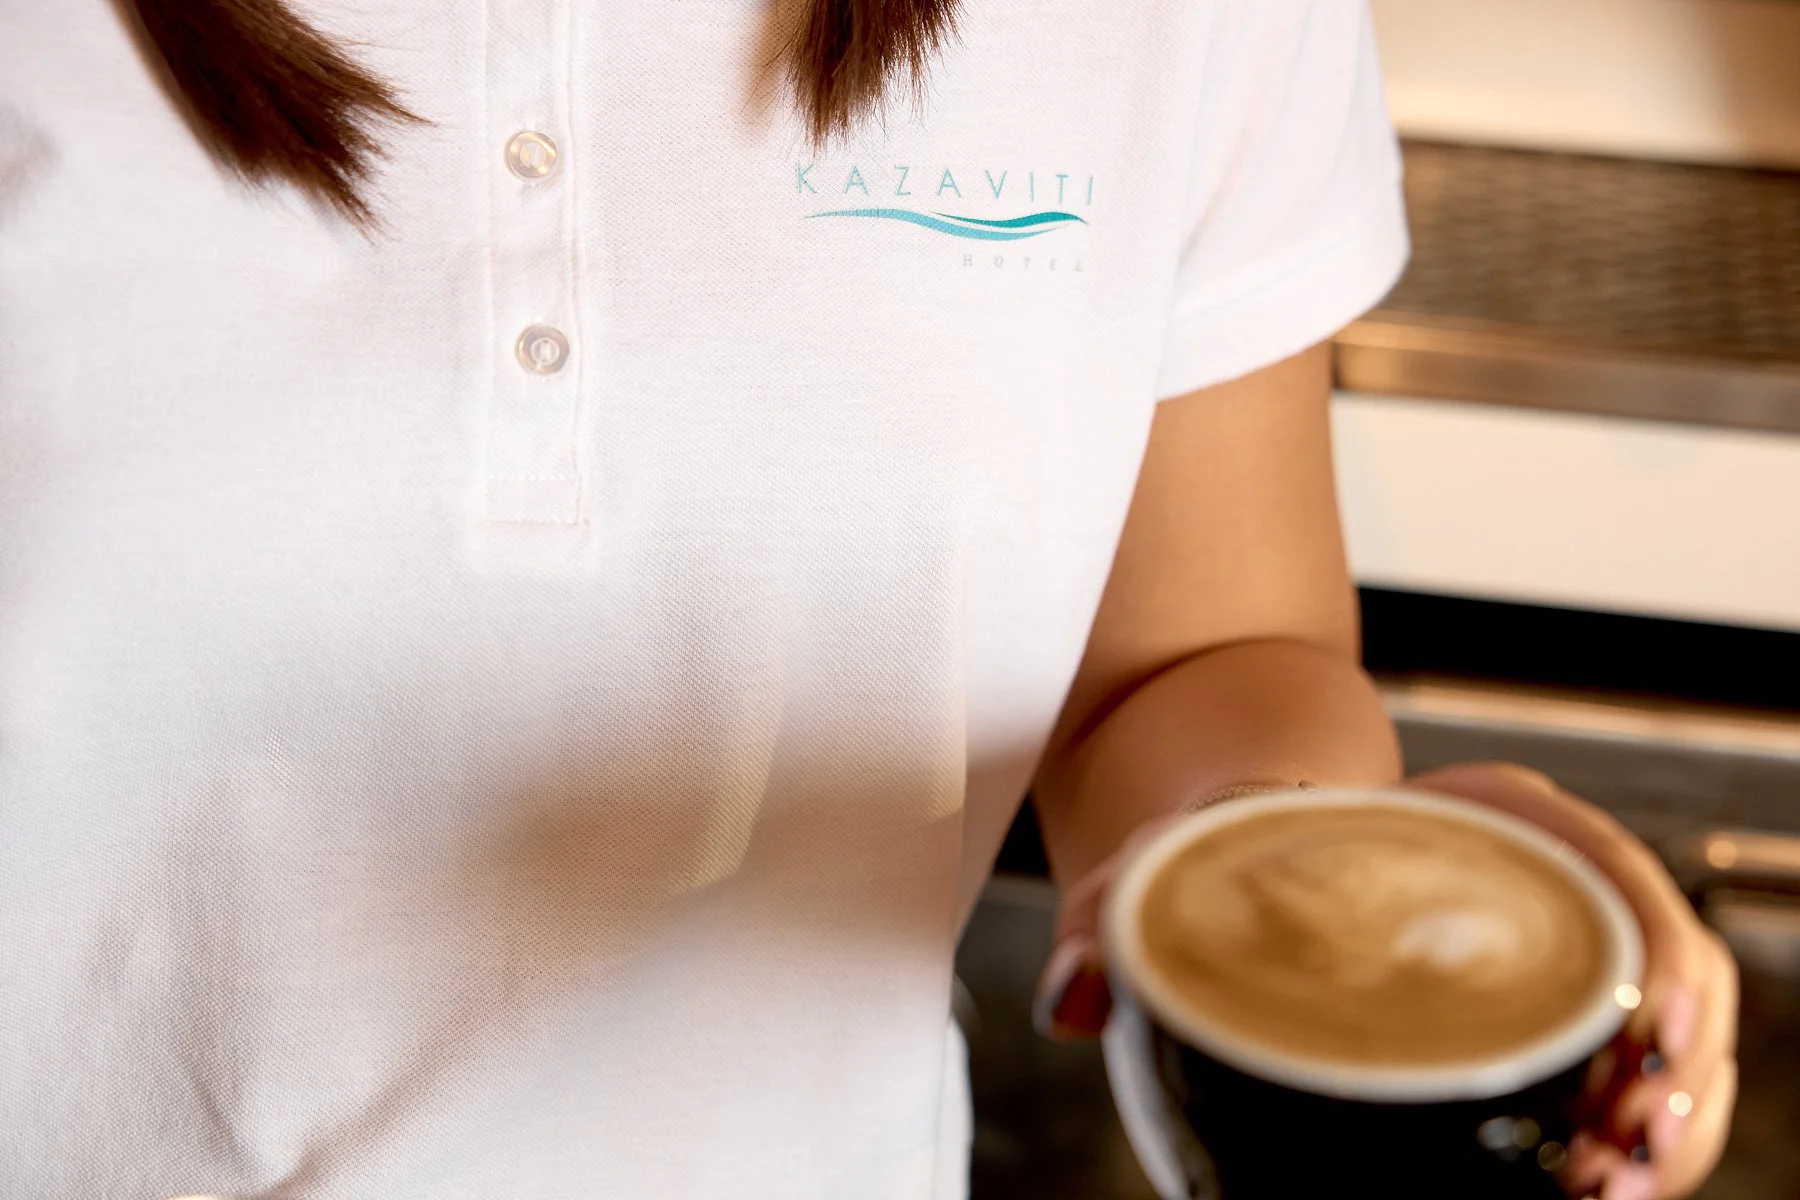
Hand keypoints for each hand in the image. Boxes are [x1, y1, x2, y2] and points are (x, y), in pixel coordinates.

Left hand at [1033, 763, 1738, 1199]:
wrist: (1248, 846)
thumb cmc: (1231, 844)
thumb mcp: (1172, 858)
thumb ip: (1108, 912)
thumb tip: (1068, 999)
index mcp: (1495, 816)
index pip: (1614, 871)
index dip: (1663, 961)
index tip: (1649, 1047)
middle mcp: (1550, 880)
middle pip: (1669, 974)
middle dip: (1674, 1082)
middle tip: (1614, 1168)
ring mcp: (1560, 954)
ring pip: (1665, 1038)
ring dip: (1667, 1127)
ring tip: (1607, 1193)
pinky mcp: (1546, 1020)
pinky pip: (1621, 1075)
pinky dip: (1630, 1138)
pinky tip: (1588, 1190)